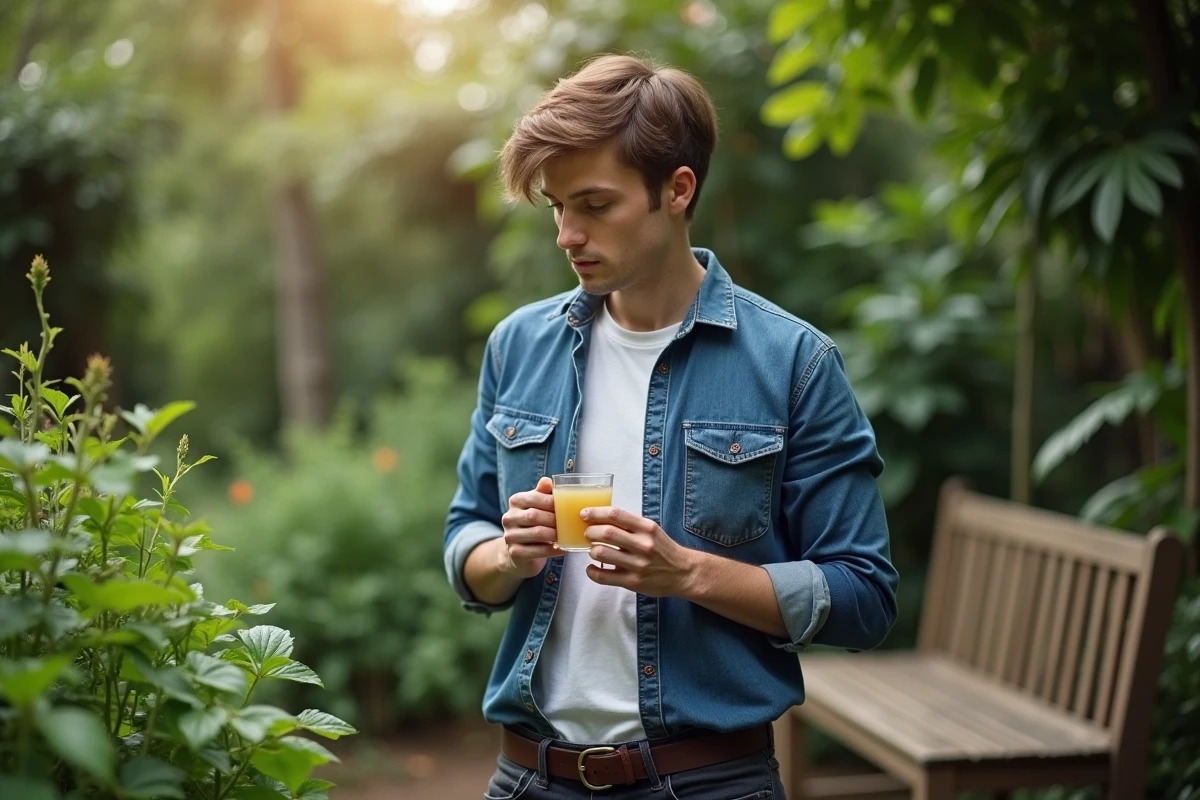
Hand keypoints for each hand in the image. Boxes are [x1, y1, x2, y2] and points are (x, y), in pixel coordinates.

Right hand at [499, 476, 558, 577]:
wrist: (518, 551)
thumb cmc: (532, 523)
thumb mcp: (536, 505)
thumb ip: (542, 493)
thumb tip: (548, 481)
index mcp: (515, 501)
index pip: (534, 497)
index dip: (552, 502)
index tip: (567, 507)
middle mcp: (509, 517)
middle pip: (534, 515)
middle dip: (555, 519)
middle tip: (570, 523)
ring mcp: (510, 536)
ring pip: (537, 533)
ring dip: (555, 534)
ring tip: (567, 535)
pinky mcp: (515, 552)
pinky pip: (537, 551)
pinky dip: (552, 550)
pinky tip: (561, 548)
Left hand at [581, 507, 697, 596]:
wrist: (683, 572)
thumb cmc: (663, 549)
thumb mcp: (651, 530)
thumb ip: (630, 525)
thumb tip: (601, 518)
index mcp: (646, 528)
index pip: (615, 515)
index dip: (595, 513)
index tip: (583, 514)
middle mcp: (642, 545)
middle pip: (605, 533)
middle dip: (590, 532)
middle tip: (587, 534)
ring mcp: (637, 565)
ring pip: (601, 553)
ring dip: (591, 550)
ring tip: (594, 550)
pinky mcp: (632, 582)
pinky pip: (603, 577)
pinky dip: (592, 572)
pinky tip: (592, 568)